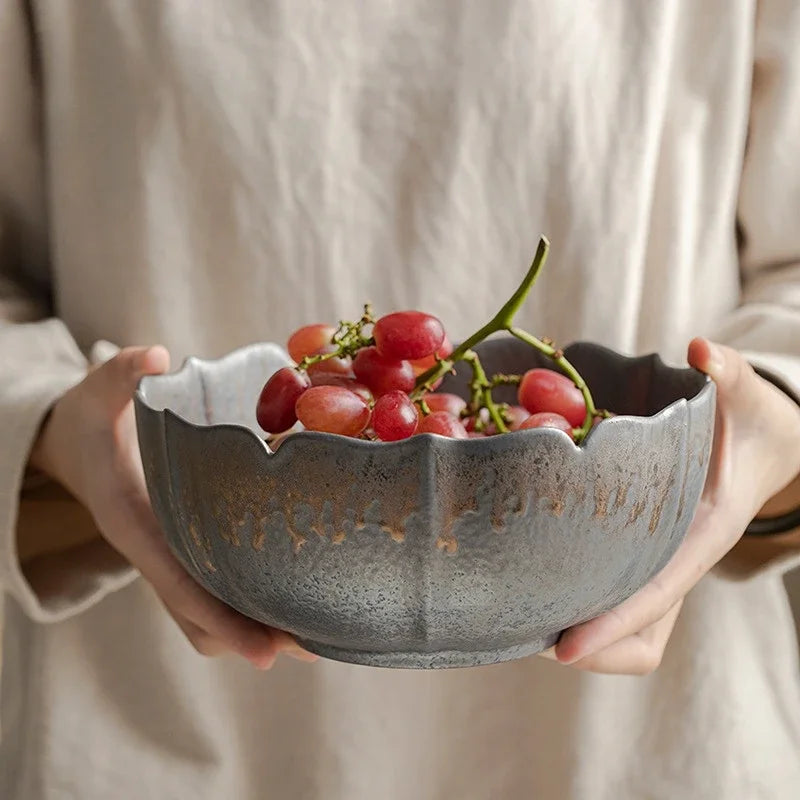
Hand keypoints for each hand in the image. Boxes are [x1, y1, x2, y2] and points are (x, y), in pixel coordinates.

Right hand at [30, 346, 316, 668]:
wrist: (74, 444)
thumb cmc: (90, 420)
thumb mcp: (97, 392)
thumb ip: (122, 374)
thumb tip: (158, 357)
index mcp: (133, 524)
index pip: (179, 583)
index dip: (223, 620)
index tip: (267, 651)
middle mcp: (153, 551)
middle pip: (201, 616)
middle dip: (251, 636)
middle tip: (312, 643)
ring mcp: (169, 555)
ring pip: (208, 612)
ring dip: (256, 625)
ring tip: (317, 631)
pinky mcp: (184, 547)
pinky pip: (216, 586)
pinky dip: (250, 601)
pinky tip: (297, 592)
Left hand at [544, 338, 799, 674]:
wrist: (768, 441)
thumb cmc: (754, 420)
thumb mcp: (746, 394)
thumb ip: (727, 373)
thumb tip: (698, 349)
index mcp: (705, 532)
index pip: (656, 592)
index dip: (611, 623)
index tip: (563, 648)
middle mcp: (684, 559)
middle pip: (641, 632)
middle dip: (591, 644)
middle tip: (524, 632)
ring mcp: (668, 563)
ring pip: (634, 628)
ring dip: (584, 630)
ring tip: (524, 617)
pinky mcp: (653, 555)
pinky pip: (623, 597)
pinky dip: (587, 602)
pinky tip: (542, 580)